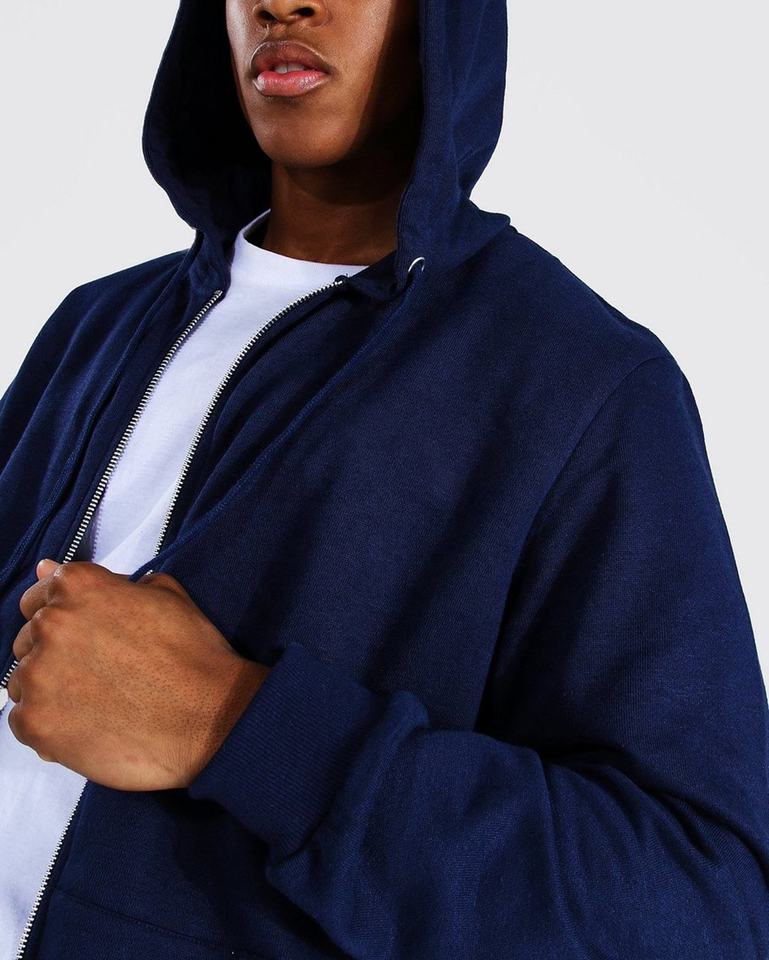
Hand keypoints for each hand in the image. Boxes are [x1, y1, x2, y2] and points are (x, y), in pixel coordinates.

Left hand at [7, 558, 269, 790]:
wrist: (209, 719)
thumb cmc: (193, 654)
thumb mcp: (165, 594)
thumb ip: (105, 581)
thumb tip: (46, 567)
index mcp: (78, 586)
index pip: (41, 593)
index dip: (66, 615)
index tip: (87, 635)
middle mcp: (50, 624)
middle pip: (29, 637)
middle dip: (57, 652)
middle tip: (102, 672)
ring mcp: (38, 676)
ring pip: (24, 680)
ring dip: (51, 689)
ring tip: (98, 703)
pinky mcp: (35, 724)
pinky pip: (22, 720)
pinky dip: (49, 724)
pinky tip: (88, 725)